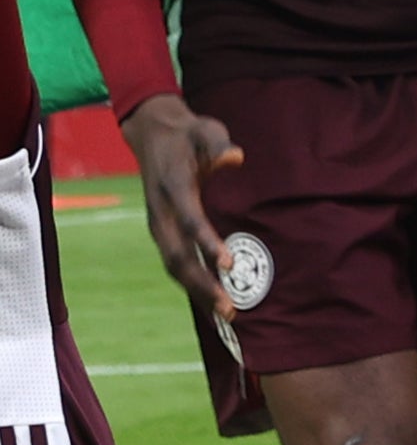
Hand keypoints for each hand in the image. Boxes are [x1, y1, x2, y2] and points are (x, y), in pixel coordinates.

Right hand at [119, 95, 241, 312]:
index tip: (229, 264)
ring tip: (227, 314)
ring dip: (197, 290)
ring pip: (174, 264)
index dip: (207, 242)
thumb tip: (235, 158)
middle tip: (230, 308)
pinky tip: (214, 302)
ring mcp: (158, 224)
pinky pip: (176, 261)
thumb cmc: (189, 134)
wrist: (153, 133)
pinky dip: (192, 283)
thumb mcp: (206, 130)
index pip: (190, 219)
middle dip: (202, 284)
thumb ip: (218, 145)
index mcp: (173, 187)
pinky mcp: (162, 231)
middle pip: (177, 254)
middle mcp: (161, 211)